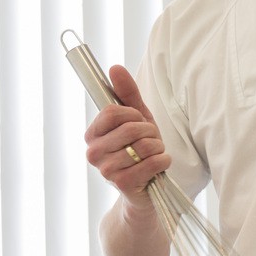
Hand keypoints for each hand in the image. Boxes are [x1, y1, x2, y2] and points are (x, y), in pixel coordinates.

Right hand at [84, 65, 170, 202]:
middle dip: (150, 132)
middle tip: (151, 141)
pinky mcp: (122, 184)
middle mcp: (93, 153)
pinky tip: (160, 165)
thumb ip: (127, 94)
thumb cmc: (141, 151)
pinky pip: (151, 163)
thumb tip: (115, 67)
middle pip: (130, 128)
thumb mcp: (137, 119)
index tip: (138, 122)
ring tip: (154, 154)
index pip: (111, 112)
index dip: (133, 115)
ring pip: (143, 146)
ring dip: (158, 147)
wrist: (146, 188)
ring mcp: (106, 170)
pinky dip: (163, 161)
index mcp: (92, 134)